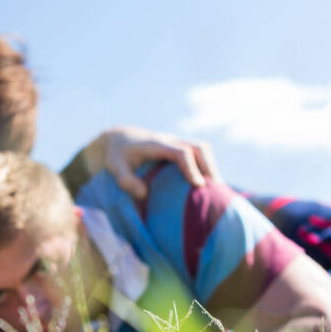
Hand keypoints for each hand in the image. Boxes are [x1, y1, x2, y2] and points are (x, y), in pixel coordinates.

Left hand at [90, 126, 222, 199]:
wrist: (119, 138)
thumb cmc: (117, 155)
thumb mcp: (115, 167)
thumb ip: (125, 180)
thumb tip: (144, 194)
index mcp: (157, 144)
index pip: (181, 152)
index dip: (191, 168)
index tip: (198, 185)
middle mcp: (171, 141)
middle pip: (200, 147)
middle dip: (210, 167)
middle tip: (214, 189)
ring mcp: (177, 143)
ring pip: (203, 149)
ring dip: (211, 167)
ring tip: (215, 189)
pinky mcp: (179, 149)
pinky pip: (199, 154)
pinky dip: (206, 167)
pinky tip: (207, 186)